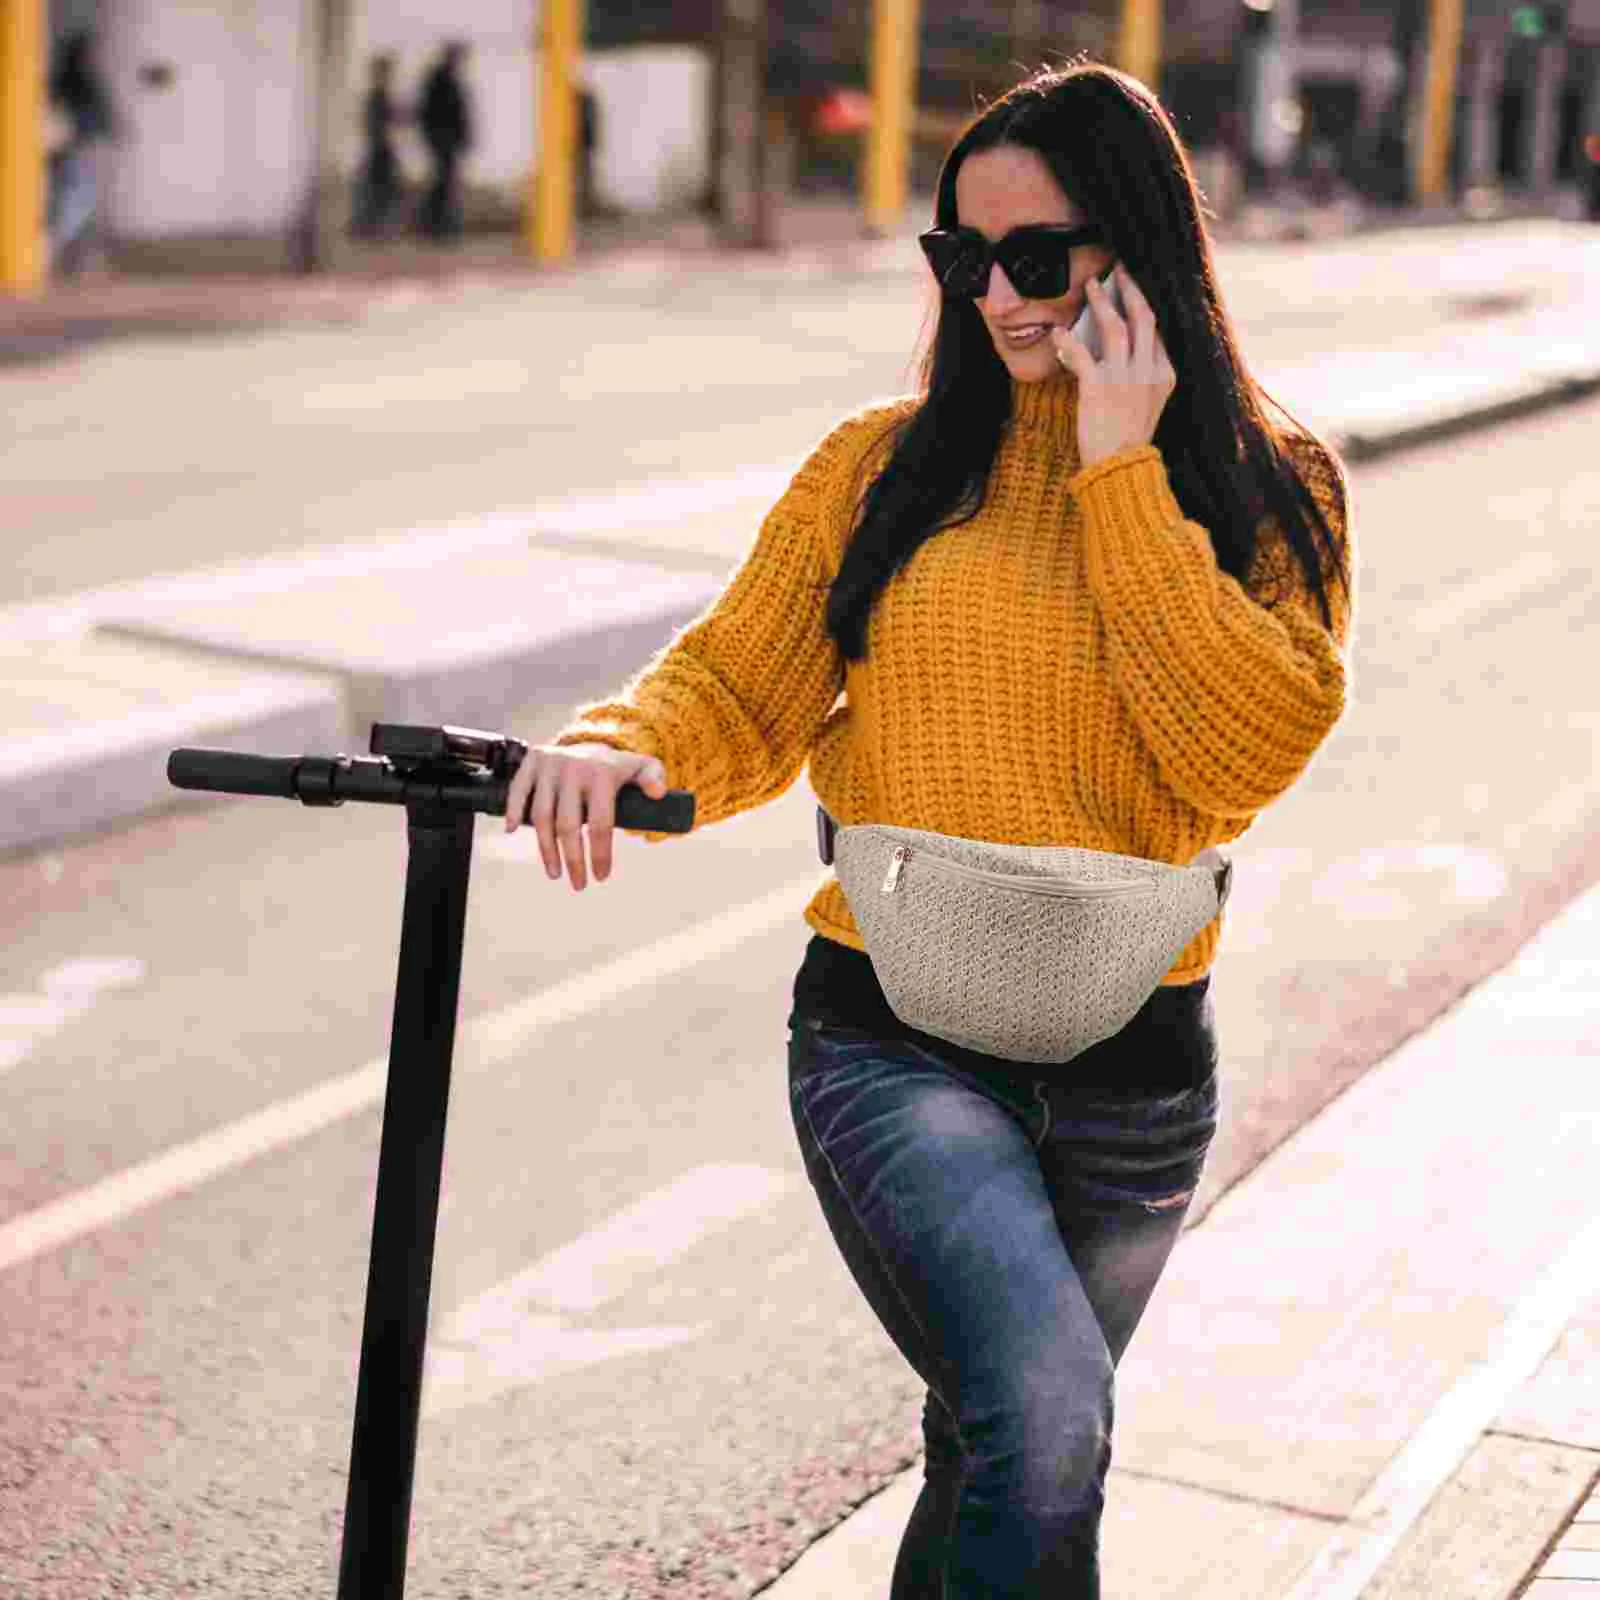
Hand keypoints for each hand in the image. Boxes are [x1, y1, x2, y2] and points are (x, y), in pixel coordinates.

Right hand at [503, 741, 668, 890]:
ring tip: (554, 873)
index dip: (600, 854)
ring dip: (545, 849)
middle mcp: (573, 768)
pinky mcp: (532, 761)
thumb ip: (655, 777)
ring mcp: (550, 764)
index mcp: (602, 774)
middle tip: (578, 884)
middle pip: (568, 825)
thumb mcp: (642, 767)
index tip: (601, 876)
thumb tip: (658, 793)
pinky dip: (512, 810)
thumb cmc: (615, 768)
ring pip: (541, 815)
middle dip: (574, 860)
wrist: (588, 742)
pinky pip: (518, 789)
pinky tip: (512, 830)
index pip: (600, 823)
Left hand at [1050, 263, 1176, 470]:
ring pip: (1115, 326)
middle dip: (1129, 289)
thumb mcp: (1148, 404)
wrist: (1119, 469)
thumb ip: (1144, 376)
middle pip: (1142, 317)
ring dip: (1101, 302)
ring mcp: (1124, 378)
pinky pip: (1081, 354)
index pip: (1155, 330)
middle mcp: (1148, 372)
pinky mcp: (1099, 388)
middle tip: (1117, 269)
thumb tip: (1127, 351)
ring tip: (1090, 285)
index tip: (1131, 288)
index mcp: (1165, 374)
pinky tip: (1057, 332)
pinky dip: (1067, 340)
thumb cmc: (1128, 440)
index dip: (1142, 304)